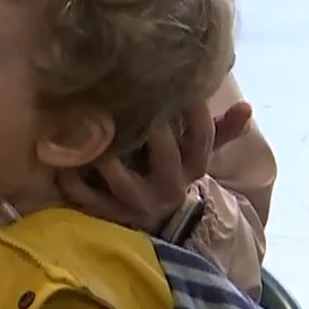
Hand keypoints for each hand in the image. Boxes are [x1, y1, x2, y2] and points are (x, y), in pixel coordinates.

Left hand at [56, 98, 252, 234]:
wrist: (158, 223)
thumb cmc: (173, 173)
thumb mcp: (196, 155)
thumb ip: (219, 131)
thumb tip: (247, 107)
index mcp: (192, 170)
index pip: (200, 138)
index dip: (192, 110)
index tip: (177, 84)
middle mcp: (168, 188)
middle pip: (161, 151)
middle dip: (147, 122)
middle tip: (126, 91)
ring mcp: (136, 204)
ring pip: (120, 176)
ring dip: (105, 149)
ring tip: (89, 120)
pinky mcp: (107, 215)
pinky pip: (85, 197)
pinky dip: (72, 177)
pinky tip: (61, 154)